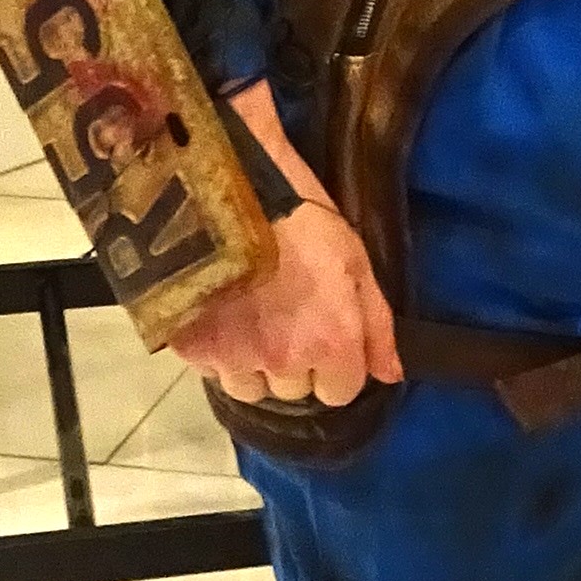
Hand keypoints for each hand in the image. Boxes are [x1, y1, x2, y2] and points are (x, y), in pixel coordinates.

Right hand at [170, 79, 398, 407]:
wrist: (227, 187)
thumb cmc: (302, 216)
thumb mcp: (355, 262)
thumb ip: (377, 325)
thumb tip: (389, 375)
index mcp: (330, 343)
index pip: (340, 393)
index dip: (336, 366)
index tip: (324, 336)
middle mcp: (283, 361)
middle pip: (294, 391)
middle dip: (294, 362)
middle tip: (284, 315)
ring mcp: (233, 358)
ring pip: (251, 389)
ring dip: (254, 364)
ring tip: (251, 320)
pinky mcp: (190, 349)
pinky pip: (213, 372)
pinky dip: (219, 353)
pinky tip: (222, 314)